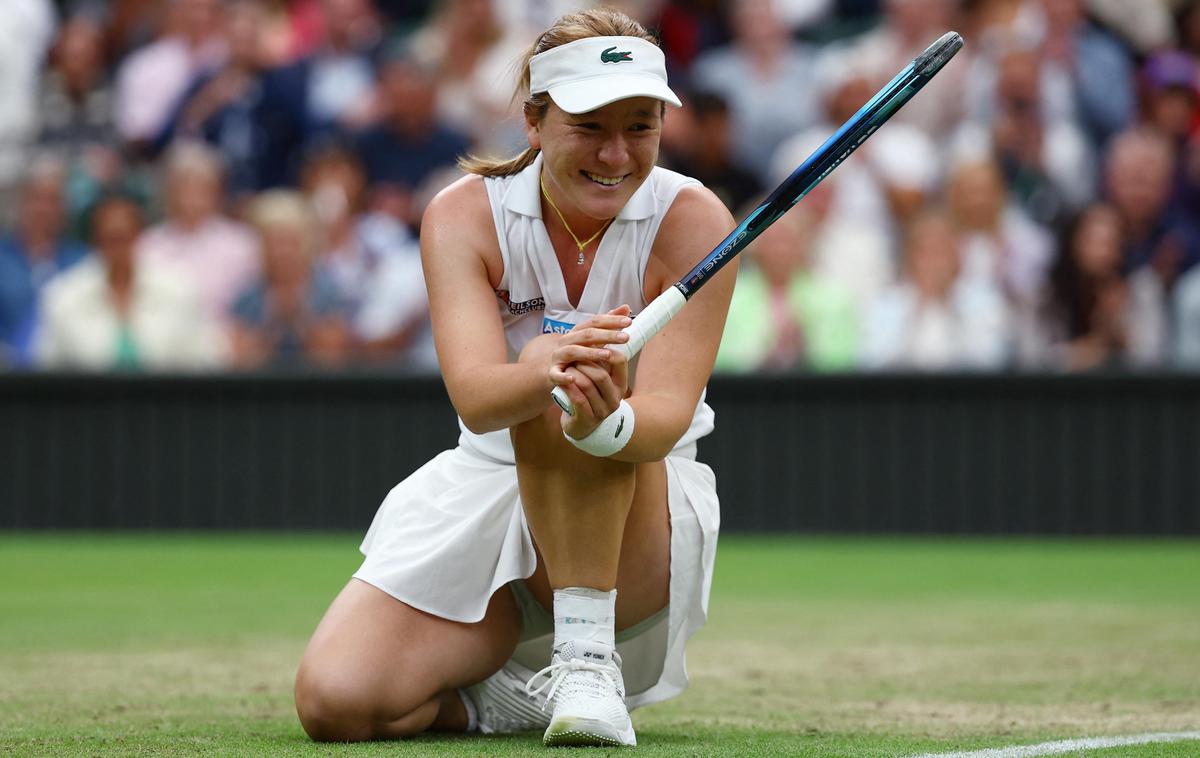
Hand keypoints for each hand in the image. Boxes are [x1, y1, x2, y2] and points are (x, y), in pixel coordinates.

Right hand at [517, 306, 632, 434]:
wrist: (548, 372)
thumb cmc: (574, 356)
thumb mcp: (591, 339)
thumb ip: (607, 324)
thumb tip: (626, 308)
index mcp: (577, 332)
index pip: (594, 322)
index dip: (611, 321)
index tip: (629, 321)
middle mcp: (567, 341)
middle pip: (587, 335)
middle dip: (607, 335)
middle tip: (625, 337)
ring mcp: (558, 357)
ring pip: (573, 352)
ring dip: (590, 353)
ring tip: (608, 355)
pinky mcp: (552, 373)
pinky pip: (556, 375)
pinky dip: (563, 377)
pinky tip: (573, 379)